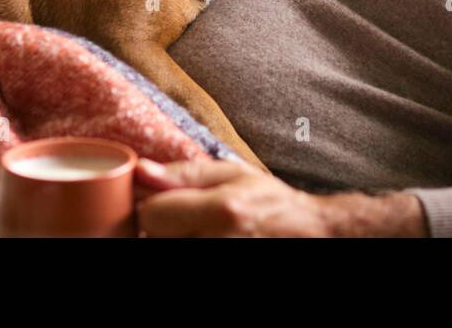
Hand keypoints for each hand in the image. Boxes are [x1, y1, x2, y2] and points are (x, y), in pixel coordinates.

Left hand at [134, 158, 427, 236]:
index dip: (154, 205)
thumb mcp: (233, 174)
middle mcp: (218, 243)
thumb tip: (141, 169)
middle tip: (188, 218)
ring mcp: (219, 262)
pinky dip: (187, 247)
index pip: (151, 214)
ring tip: (202, 231)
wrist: (310, 235)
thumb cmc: (270, 202)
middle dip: (163, 226)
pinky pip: (182, 261)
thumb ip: (185, 174)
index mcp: (223, 210)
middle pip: (154, 238)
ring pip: (166, 250)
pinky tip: (206, 240)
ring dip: (174, 239)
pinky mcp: (220, 281)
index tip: (167, 202)